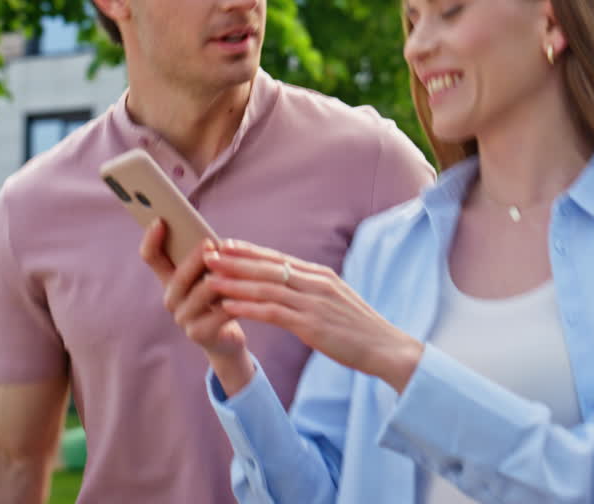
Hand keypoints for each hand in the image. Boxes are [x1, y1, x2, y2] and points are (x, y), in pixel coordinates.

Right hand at [139, 220, 255, 393]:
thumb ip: (208, 258)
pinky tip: (248, 292)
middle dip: (195, 258)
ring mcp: (183, 318)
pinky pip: (218, 314)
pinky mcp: (199, 334)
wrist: (226, 338)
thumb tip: (216, 242)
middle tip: (210, 243)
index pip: (152, 257)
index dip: (152, 240)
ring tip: (234, 266)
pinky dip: (234, 301)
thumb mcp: (211, 275)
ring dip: (219, 279)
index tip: (160, 220)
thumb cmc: (220, 299)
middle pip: (178, 276)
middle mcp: (171, 299)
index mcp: (170, 280)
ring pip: (200, 294)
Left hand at [206, 240, 424, 393]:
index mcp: (320, 276)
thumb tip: (289, 284)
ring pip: (266, 287)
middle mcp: (315, 283)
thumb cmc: (359, 329)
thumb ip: (312, 290)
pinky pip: (273, 313)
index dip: (249, 251)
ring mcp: (314, 303)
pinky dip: (248, 307)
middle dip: (235, 260)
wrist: (386, 348)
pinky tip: (229, 306)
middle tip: (207, 253)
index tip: (225, 244)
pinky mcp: (312, 325)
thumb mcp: (335, 300)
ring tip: (210, 278)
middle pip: (268, 267)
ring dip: (235, 282)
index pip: (278, 258)